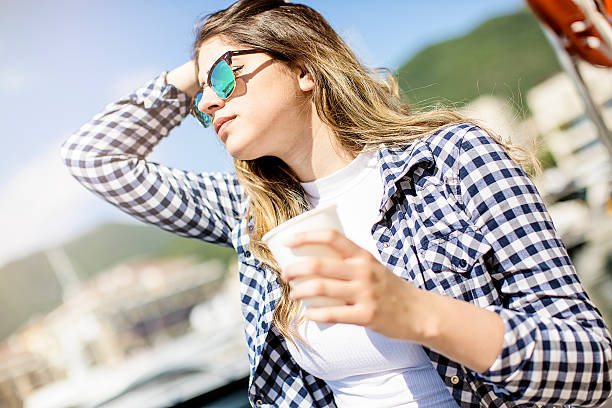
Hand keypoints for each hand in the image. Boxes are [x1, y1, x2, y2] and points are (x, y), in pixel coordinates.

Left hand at [282, 229, 425, 340]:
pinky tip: (309, 314)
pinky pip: (333, 314)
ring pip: (321, 288)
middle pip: (318, 264)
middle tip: (285, 275)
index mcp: (363, 256)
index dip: (305, 237)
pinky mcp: (366, 315)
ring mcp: (365, 293)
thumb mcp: (372, 267)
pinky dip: (315, 314)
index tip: (288, 242)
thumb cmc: (389, 288)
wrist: (419, 312)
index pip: (331, 237)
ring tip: (293, 294)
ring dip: (299, 291)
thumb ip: (348, 263)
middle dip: (294, 269)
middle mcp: (363, 271)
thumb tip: (314, 261)